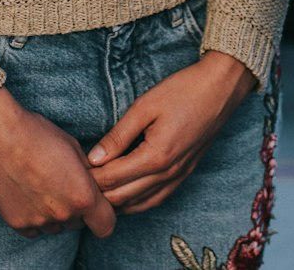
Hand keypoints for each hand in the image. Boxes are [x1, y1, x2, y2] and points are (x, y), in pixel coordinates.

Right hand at [0, 86, 116, 239]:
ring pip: (56, 226)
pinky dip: (34, 216)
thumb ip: (87, 173)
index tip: (96, 204)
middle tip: (62, 184)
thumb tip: (95, 184)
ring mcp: (40, 221)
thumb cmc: (38, 135)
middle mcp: (63, 214)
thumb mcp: (73, 147)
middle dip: (76, 209)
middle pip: (79, 223)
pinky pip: (34, 228)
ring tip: (41, 185)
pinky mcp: (18, 224)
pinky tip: (27, 192)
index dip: (103, 215)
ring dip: (54, 213)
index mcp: (83, 196)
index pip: (106, 225)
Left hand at [85, 51, 257, 214]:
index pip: (113, 178)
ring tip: (97, 193)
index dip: (90, 177)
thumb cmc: (183, 91)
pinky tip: (126, 196)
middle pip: (124, 197)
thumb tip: (94, 158)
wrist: (221, 89)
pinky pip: (158, 199)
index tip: (73, 171)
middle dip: (99, 193)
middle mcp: (168, 174)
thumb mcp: (145, 106)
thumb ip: (119, 135)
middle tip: (79, 183)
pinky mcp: (185, 174)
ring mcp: (179, 177)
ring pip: (141, 204)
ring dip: (118, 202)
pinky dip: (138, 202)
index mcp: (155, 156)